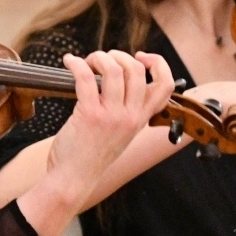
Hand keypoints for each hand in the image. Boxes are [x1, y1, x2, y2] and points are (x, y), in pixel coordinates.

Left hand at [42, 51, 176, 204]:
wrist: (73, 180)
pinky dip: (76, 64)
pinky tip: (69, 62)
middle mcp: (131, 116)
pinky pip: (86, 77)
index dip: (158, 63)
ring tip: (86, 62)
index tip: (140, 57)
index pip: (166, 85)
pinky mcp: (90, 115)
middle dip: (118, 56)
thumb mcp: (120, 133)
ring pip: (114, 70)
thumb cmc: (90, 156)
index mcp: (141, 119)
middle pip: (137, 71)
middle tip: (102, 60)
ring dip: (98, 58)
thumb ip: (125, 111)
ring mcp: (112, 116)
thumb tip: (114, 78)